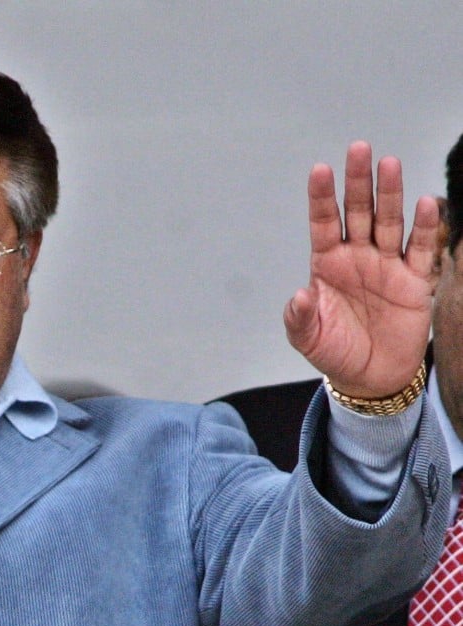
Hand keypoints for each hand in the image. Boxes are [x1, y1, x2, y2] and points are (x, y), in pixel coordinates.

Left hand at [284, 141, 438, 397]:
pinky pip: (420, 249)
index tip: (319, 169)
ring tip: (389, 164)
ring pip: (389, 221)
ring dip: (390, 194)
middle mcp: (356, 256)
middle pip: (358, 211)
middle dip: (357, 181)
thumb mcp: (307, 337)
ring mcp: (386, 265)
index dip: (322, 196)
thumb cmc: (334, 351)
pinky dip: (424, 227)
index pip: (323, 221)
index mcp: (326, 263)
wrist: (370, 376)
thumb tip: (300, 295)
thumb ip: (299, 316)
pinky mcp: (414, 281)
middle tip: (359, 148)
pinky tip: (426, 203)